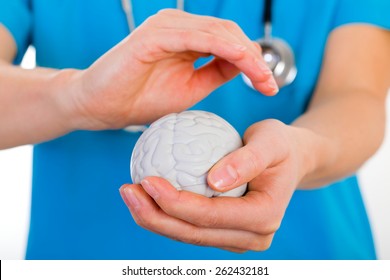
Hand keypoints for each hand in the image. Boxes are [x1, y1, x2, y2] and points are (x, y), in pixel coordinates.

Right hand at [61, 9, 277, 129]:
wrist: (101, 107)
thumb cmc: (141, 100)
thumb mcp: (190, 90)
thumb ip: (215, 73)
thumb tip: (244, 66)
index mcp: (187, 39)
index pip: (230, 42)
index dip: (254, 62)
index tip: (269, 87)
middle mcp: (179, 27)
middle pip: (229, 33)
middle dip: (255, 58)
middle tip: (270, 83)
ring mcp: (167, 27)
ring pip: (218, 31)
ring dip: (245, 53)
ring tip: (262, 77)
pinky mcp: (154, 34)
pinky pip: (197, 36)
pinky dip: (223, 47)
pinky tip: (241, 63)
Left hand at [120, 120, 310, 251]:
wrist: (290, 159)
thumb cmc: (280, 145)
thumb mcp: (271, 140)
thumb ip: (247, 159)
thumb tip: (215, 180)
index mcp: (263, 217)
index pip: (210, 216)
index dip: (174, 202)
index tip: (146, 180)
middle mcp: (252, 237)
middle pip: (193, 233)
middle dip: (154, 217)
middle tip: (127, 191)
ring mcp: (239, 239)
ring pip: (188, 235)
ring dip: (155, 218)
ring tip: (130, 193)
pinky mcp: (226, 233)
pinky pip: (191, 227)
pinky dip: (166, 214)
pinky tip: (146, 196)